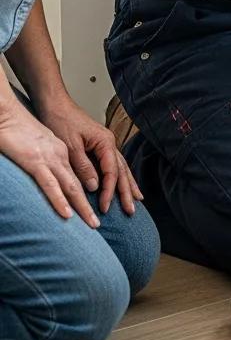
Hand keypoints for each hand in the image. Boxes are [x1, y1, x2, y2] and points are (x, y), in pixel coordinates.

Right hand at [0, 96, 100, 226]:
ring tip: (93, 224)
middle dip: (102, 200)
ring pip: (72, 186)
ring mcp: (51, 158)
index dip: (103, 189)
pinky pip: (50, 184)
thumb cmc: (22, 131)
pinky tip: (67, 214)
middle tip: (112, 219)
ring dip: (83, 206)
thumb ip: (58, 163)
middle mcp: (63, 155)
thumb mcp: (45, 147)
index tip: (107, 206)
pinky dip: (59, 200)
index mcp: (65, 152)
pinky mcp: (35, 162)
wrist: (9, 116)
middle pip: (87, 182)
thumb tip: (74, 181)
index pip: (88, 173)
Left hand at [36, 95, 141, 216]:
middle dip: (127, 191)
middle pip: (122, 170)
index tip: (103, 207)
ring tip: (136, 199)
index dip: (108, 191)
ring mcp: (105, 144)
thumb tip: (94, 185)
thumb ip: (83, 166)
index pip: (111, 171)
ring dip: (128, 185)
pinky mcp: (98, 146)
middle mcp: (108, 143)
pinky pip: (113, 164)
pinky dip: (119, 176)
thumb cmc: (61, 121)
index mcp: (104, 142)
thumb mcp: (69, 146)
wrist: (54, 105)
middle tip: (131, 210)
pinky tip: (122, 183)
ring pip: (121, 167)